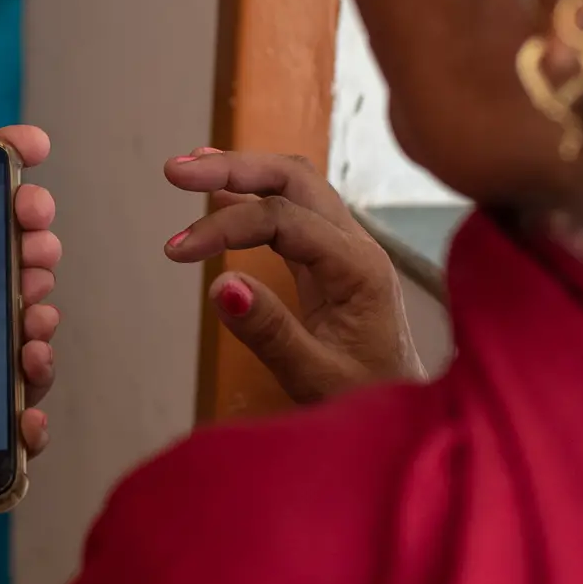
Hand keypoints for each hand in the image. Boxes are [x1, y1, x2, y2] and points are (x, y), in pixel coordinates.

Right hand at [163, 149, 423, 402]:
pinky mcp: (331, 264)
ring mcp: (345, 250)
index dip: (225, 227)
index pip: (283, 219)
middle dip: (234, 167)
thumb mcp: (317, 378)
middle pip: (294, 179)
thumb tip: (222, 285)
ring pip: (294, 188)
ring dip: (243, 174)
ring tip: (191, 171)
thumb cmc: (369, 400)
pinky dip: (252, 199)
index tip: (176, 250)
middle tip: (176, 173)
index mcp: (359, 268)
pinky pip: (292, 214)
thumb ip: (270, 332)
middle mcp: (356, 247)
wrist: (405, 416)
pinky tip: (221, 197)